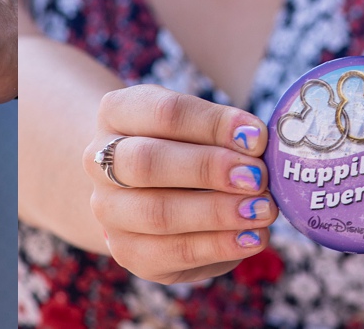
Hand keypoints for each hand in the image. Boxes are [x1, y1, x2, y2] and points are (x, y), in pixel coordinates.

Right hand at [83, 85, 275, 284]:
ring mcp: (108, 210)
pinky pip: (172, 252)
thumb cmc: (181, 146)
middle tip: (258, 176)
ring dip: (218, 212)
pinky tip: (251, 237)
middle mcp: (100, 160)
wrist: (142, 189)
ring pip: (157, 213)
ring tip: (263, 209)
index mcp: (115, 113)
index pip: (162, 112)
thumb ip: (222, 132)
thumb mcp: (195, 125)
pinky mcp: (128, 252)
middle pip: (147, 162)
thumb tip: (258, 143)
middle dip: (208, 169)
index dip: (212, 124)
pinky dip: (218, 246)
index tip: (256, 136)